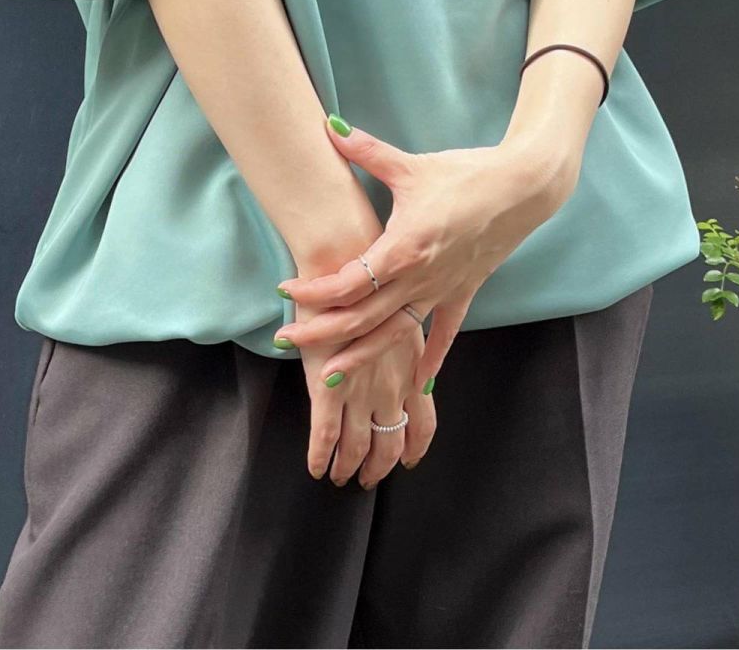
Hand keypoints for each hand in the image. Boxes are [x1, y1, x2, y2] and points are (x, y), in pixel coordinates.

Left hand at [275, 118, 582, 388]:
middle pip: (362, 316)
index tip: (286, 290)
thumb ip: (366, 150)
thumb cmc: (466, 174)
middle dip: (322, 331)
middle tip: (287, 340)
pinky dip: (430, 359)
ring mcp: (442, 290)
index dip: (314, 290)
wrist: (522, 187)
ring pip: (395, 333)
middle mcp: (419, 278)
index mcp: (402, 248)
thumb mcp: (412, 164)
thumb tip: (329, 127)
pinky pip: (443, 333)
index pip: (348, 282)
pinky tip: (416, 382)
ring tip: (331, 376)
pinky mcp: (463, 292)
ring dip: (362, 355)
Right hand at [290, 296, 435, 485]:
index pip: (423, 423)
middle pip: (391, 443)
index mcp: (413, 367)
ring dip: (347, 467)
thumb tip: (406, 357)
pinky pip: (325, 434)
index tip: (409, 459)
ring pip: (357, 445)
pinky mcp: (328, 386)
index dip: (416, 446)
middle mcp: (392, 385)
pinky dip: (319, 456)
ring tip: (338, 476)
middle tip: (367, 479)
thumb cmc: (374, 277)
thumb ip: (407, 341)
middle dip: (379, 467)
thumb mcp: (406, 311)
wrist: (343, 259)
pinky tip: (315, 468)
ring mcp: (361, 389)